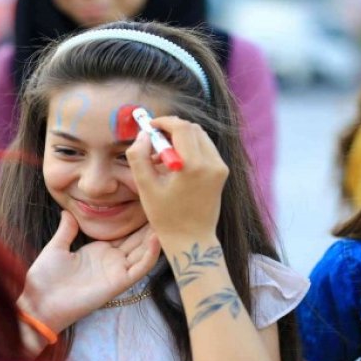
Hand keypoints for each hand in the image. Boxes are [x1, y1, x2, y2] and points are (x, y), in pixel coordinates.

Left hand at [19, 211, 159, 332]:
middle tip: (164, 207)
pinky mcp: (119, 282)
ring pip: (143, 252)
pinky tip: (157, 239)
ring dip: (154, 238)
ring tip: (166, 218)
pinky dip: (150, 255)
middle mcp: (111, 260)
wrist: (40, 301)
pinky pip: (140, 268)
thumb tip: (67, 212)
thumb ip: (66, 230)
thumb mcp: (56, 247)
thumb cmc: (46, 277)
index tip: (147, 204)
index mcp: (98, 251)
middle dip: (150, 226)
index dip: (136, 221)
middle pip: (137, 241)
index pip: (124, 234)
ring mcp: (117, 271)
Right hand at [126, 117, 227, 238]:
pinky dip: (190, 148)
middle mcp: (212, 163)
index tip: (149, 127)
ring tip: (162, 157)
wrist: (192, 239)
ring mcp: (220, 167)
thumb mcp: (145, 188)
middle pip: (192, 128)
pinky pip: (205, 148)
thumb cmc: (166, 217)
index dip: (164, 122)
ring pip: (200, 136)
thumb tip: (142, 136)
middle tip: (154, 142)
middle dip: (171, 129)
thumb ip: (138, 157)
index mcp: (193, 166)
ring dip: (180, 138)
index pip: (182, 128)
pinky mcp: (222, 172)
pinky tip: (175, 165)